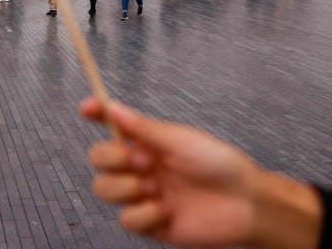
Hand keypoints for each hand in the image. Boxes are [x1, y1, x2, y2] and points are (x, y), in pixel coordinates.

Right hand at [81, 97, 321, 248]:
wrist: (245, 203)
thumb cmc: (219, 164)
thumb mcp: (179, 140)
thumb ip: (142, 128)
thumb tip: (111, 107)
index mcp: (147, 143)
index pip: (113, 126)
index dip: (97, 115)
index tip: (86, 108)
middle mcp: (141, 168)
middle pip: (99, 160)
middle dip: (113, 159)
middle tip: (143, 162)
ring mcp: (144, 196)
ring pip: (105, 190)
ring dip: (126, 187)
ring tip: (155, 188)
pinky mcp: (151, 224)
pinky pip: (127, 220)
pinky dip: (144, 214)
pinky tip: (166, 210)